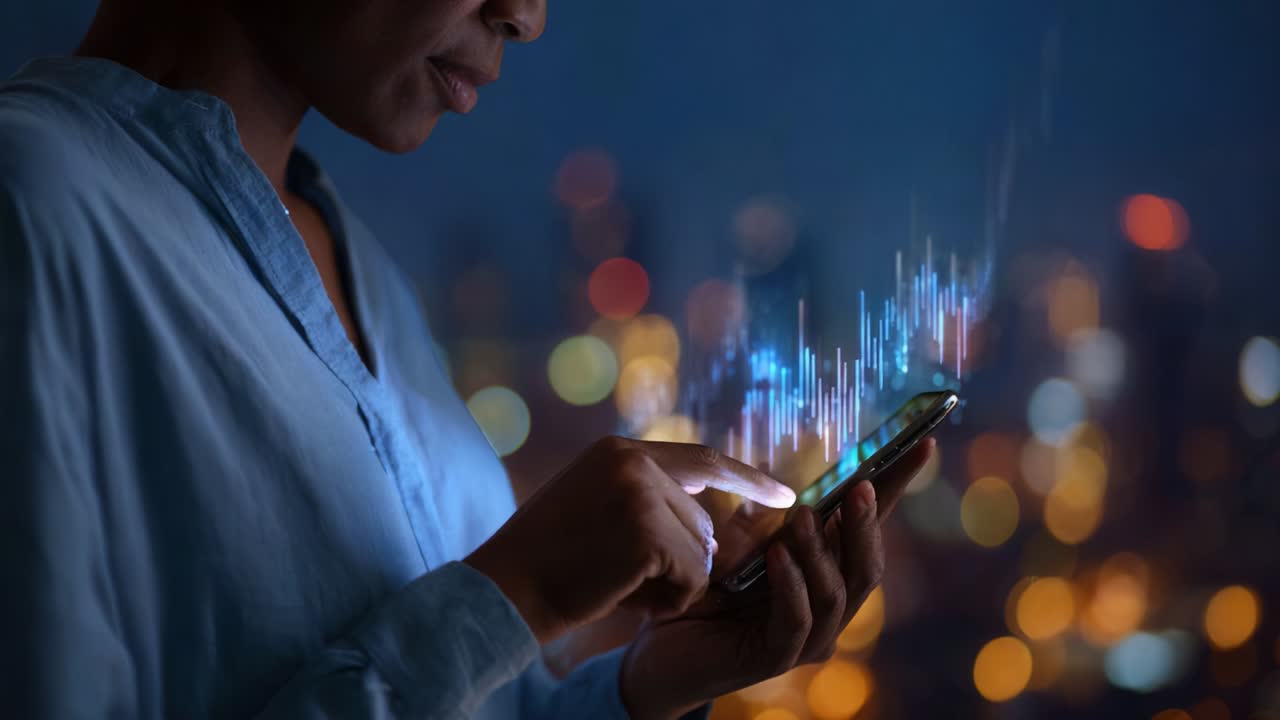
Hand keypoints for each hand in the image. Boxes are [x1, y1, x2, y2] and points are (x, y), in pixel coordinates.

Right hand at [464, 436, 795, 643]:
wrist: (502, 590)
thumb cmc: (544, 562)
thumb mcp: (593, 510)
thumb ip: (645, 500)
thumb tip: (712, 525)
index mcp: (619, 451)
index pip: (702, 462)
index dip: (746, 481)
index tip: (786, 494)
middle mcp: (633, 461)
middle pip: (701, 521)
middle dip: (680, 561)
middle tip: (620, 576)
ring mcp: (640, 493)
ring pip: (700, 552)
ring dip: (670, 582)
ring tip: (615, 582)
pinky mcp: (646, 532)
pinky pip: (692, 577)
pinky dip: (666, 599)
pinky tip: (622, 594)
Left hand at [619, 439, 934, 719]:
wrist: (659, 651)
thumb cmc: (701, 594)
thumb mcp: (732, 545)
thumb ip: (761, 521)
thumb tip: (783, 484)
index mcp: (823, 571)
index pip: (868, 527)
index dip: (897, 488)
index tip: (924, 443)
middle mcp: (826, 606)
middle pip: (867, 565)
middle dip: (866, 524)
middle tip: (860, 487)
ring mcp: (807, 636)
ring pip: (838, 592)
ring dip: (823, 550)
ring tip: (804, 517)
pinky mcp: (776, 657)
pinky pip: (798, 619)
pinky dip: (791, 584)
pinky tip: (776, 555)